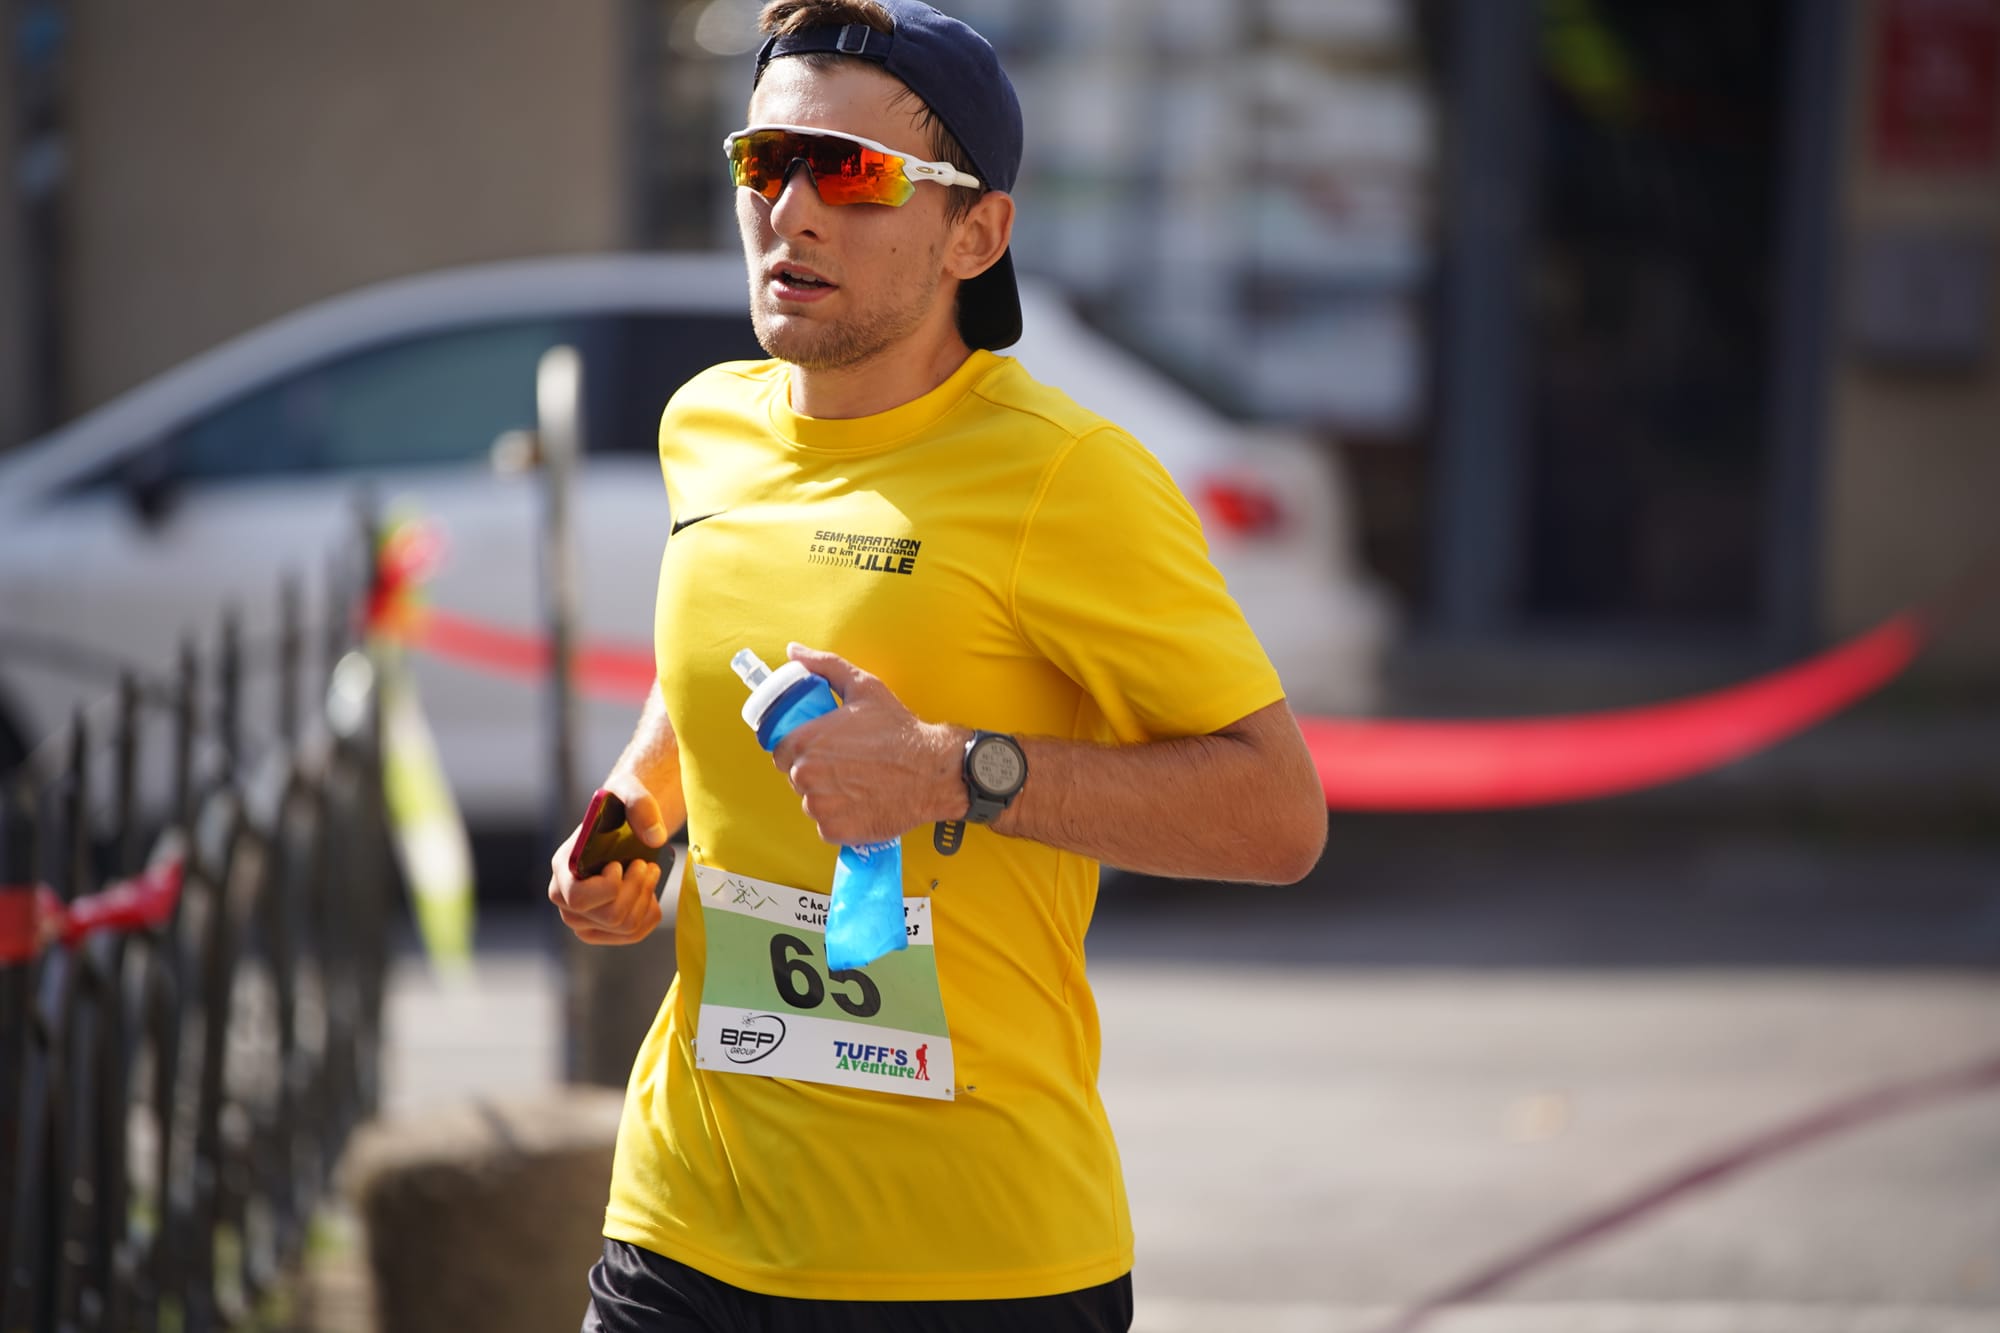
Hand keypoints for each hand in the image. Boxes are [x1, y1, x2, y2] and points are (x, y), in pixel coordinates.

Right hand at [547, 780, 668, 944]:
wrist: (626, 824)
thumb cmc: (622, 807)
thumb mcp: (629, 791)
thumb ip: (640, 804)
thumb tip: (655, 838)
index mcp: (563, 867)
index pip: (576, 897)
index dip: (606, 887)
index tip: (619, 864)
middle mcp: (566, 899)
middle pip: (609, 916)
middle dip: (636, 889)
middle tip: (645, 865)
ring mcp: (584, 918)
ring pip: (624, 927)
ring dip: (645, 897)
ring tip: (649, 872)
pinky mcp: (603, 929)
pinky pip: (633, 935)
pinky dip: (649, 913)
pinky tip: (649, 892)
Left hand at [773, 644, 966, 844]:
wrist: (932, 770)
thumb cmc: (898, 730)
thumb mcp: (862, 688)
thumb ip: (824, 667)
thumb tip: (794, 651)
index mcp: (804, 742)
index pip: (780, 751)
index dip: (799, 749)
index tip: (819, 748)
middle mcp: (805, 776)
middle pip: (796, 777)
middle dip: (815, 771)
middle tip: (845, 764)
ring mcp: (819, 807)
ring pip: (811, 802)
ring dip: (827, 796)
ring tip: (857, 783)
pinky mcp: (835, 831)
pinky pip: (826, 826)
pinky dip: (840, 818)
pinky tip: (862, 803)